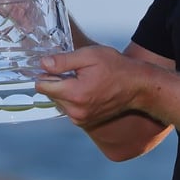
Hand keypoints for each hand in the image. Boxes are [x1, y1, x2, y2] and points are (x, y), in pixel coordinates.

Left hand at [36, 46, 150, 129]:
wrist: (137, 86)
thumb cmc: (116, 68)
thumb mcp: (90, 56)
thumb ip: (63, 61)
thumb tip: (43, 64)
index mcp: (75, 93)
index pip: (43, 86)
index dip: (47, 73)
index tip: (58, 66)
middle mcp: (75, 111)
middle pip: (50, 94)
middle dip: (59, 82)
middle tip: (77, 73)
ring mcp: (80, 119)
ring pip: (58, 102)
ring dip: (66, 91)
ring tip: (85, 82)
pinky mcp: (85, 123)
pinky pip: (68, 109)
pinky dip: (73, 100)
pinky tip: (88, 91)